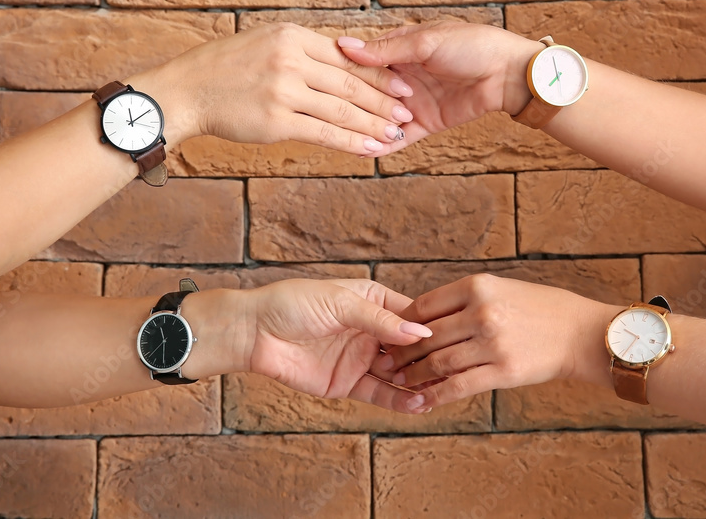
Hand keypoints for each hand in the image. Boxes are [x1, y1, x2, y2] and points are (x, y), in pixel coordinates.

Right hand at [155, 22, 415, 155]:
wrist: (187, 90)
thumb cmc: (225, 69)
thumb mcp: (265, 42)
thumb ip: (302, 50)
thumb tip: (341, 55)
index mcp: (292, 36)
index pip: (347, 56)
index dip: (379, 71)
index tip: (402, 81)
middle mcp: (291, 59)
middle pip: (350, 81)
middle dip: (384, 99)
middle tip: (408, 110)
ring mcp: (284, 90)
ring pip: (341, 108)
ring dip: (373, 123)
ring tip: (396, 132)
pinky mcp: (277, 121)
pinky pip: (324, 132)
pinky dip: (350, 141)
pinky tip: (370, 148)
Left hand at [240, 279, 432, 408]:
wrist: (253, 333)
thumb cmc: (291, 304)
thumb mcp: (339, 303)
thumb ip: (378, 320)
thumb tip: (418, 331)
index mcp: (371, 301)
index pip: (410, 314)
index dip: (430, 327)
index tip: (451, 338)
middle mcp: (370, 329)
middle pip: (408, 346)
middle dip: (429, 359)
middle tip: (451, 370)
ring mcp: (360, 357)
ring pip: (398, 372)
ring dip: (417, 382)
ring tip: (439, 392)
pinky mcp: (347, 382)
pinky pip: (378, 393)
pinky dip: (398, 400)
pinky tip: (417, 404)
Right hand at [337, 21, 543, 153]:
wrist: (508, 74)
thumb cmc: (473, 45)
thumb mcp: (426, 42)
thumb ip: (386, 50)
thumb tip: (344, 45)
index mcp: (400, 49)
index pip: (364, 62)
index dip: (344, 71)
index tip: (318, 79)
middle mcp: (402, 76)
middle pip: (368, 92)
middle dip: (349, 104)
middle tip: (322, 114)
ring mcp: (413, 101)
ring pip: (380, 116)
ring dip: (364, 127)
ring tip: (338, 139)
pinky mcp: (426, 123)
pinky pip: (400, 137)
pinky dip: (383, 145)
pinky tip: (363, 151)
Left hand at [370, 274, 617, 412]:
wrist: (580, 332)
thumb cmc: (540, 309)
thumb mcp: (501, 289)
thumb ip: (464, 300)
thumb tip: (424, 317)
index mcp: (478, 286)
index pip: (425, 305)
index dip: (402, 323)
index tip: (390, 334)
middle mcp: (482, 312)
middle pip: (427, 335)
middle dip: (401, 352)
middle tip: (383, 362)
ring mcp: (492, 342)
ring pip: (438, 362)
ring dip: (413, 375)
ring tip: (398, 381)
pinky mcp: (503, 371)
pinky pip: (459, 385)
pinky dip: (435, 395)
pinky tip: (422, 400)